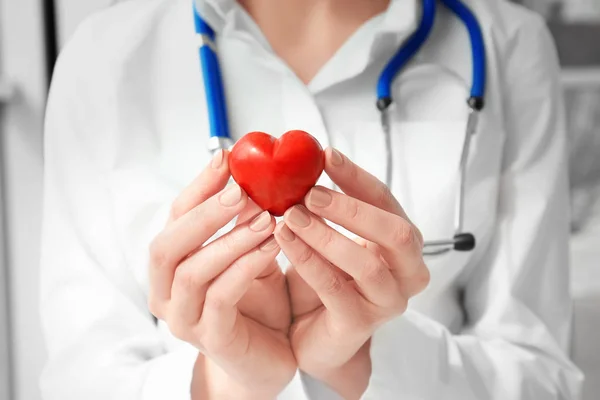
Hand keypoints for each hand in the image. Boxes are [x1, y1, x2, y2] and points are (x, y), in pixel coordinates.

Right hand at [148, 150, 294, 399]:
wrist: (269, 358)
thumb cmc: (258, 302)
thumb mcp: (248, 254)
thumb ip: (243, 223)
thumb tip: (253, 173)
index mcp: (170, 267)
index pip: (173, 218)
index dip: (198, 187)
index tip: (226, 158)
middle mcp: (165, 293)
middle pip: (166, 245)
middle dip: (205, 212)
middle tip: (242, 189)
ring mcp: (184, 320)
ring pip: (193, 271)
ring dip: (230, 239)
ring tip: (267, 217)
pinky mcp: (211, 338)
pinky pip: (221, 297)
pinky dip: (246, 266)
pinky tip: (273, 245)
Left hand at [274, 148, 428, 398]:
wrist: (314, 336)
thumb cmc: (325, 282)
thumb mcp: (329, 237)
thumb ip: (324, 207)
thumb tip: (298, 163)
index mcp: (403, 243)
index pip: (387, 201)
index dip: (356, 177)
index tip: (326, 155)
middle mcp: (407, 272)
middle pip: (395, 232)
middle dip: (350, 207)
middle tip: (309, 192)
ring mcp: (388, 301)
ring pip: (365, 263)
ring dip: (325, 234)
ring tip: (291, 215)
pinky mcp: (361, 324)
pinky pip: (335, 288)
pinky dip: (308, 260)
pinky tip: (284, 241)